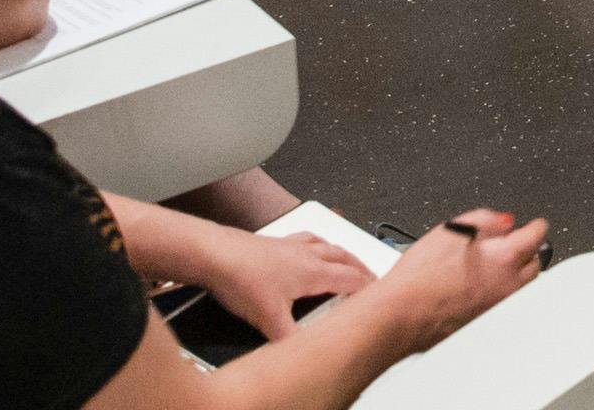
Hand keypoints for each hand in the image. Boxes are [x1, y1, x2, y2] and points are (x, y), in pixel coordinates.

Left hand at [183, 225, 375, 344]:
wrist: (213, 254)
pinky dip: (315, 241)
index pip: (351, 278)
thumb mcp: (270, 319)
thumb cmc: (240, 278)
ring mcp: (289, 245)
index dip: (368, 287)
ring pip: (326, 244)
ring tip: (347, 257)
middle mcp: (305, 254)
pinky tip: (308, 245)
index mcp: (312, 271)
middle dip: (361, 267)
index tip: (381, 292)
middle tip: (371, 275)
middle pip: (344, 257)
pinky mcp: (273, 242)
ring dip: (342, 252)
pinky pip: (304, 238)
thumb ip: (290, 340)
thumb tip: (303, 355)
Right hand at [375, 212, 544, 350]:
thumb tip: (504, 220)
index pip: (537, 235)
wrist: (402, 314)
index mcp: (504, 258)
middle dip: (528, 251)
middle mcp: (508, 286)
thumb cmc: (421, 276)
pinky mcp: (486, 322)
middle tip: (513, 243)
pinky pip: (504, 304)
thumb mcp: (452, 229)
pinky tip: (480, 287)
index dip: (535, 225)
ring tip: (496, 265)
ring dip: (517, 273)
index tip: (534, 224)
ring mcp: (498, 307)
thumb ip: (486, 219)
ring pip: (522, 287)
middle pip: (534, 264)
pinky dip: (501, 293)